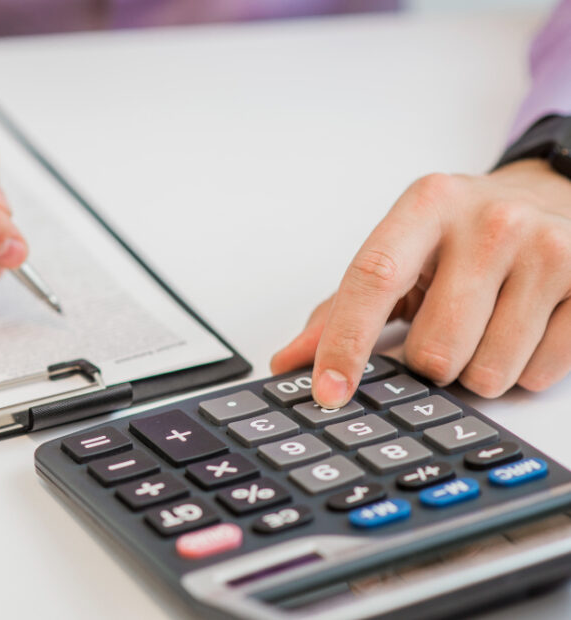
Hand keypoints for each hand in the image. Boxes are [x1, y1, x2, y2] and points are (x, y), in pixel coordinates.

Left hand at [271, 159, 570, 405]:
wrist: (556, 192)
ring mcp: (548, 251)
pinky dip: (523, 368)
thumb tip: (290, 361)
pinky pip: (540, 373)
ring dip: (477, 369)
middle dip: (430, 362)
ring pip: (488, 372)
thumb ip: (343, 306)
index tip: (326, 391)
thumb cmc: (466, 230)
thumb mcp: (404, 248)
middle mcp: (489, 222)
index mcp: (427, 206)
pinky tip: (525, 327)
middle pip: (434, 350)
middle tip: (444, 330)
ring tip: (487, 324)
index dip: (344, 343)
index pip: (373, 280)